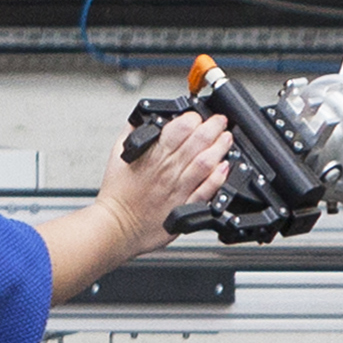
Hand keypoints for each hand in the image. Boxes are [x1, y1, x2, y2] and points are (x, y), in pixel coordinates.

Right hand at [99, 111, 233, 254]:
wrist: (116, 226)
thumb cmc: (117, 194)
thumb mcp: (118, 153)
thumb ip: (132, 131)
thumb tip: (144, 116)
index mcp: (153, 154)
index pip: (181, 126)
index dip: (194, 117)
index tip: (197, 117)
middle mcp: (168, 169)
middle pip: (198, 141)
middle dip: (214, 126)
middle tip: (220, 122)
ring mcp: (179, 188)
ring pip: (205, 162)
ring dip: (219, 148)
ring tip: (226, 139)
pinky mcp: (185, 206)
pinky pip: (206, 191)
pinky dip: (217, 178)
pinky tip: (224, 168)